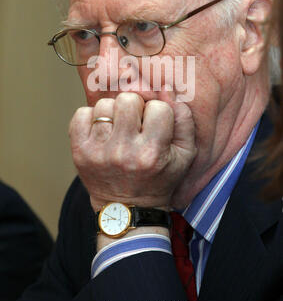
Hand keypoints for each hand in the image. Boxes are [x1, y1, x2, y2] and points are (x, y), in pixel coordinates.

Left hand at [69, 91, 196, 210]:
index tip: (154, 127)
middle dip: (135, 108)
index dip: (158, 113)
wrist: (127, 210)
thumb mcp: (185, 155)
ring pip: (104, 104)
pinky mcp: (79, 151)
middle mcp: (123, 151)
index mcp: (152, 152)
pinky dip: (91, 118)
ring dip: (114, 113)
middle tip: (135, 123)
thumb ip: (184, 120)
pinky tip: (102, 131)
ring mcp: (97, 151)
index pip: (158, 107)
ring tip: (118, 129)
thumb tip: (169, 90)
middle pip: (128, 99)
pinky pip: (81, 114)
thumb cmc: (159, 178)